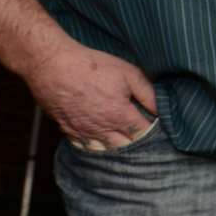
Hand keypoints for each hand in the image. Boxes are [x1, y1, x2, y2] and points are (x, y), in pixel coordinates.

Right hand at [22, 40, 157, 149]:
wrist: (54, 66)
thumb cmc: (92, 66)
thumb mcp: (128, 73)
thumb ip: (147, 93)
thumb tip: (161, 109)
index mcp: (120, 115)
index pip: (143, 133)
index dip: (153, 130)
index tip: (156, 125)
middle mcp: (103, 129)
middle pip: (126, 146)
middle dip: (136, 142)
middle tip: (142, 134)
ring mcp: (84, 132)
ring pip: (106, 149)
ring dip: (117, 147)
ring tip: (124, 140)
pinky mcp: (68, 130)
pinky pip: (85, 146)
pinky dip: (96, 146)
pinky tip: (101, 141)